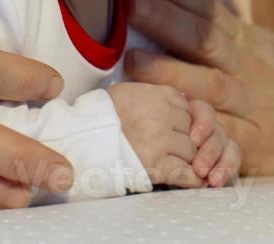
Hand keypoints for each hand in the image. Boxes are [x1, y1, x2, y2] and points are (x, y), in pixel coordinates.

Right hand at [106, 82, 220, 187]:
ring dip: (188, 161)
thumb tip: (180, 101)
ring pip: (192, 152)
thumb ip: (155, 96)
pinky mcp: (156, 165)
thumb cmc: (100, 117)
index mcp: (157, 94)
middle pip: (193, 129)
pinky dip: (192, 180)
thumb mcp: (129, 93)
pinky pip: (185, 173)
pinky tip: (193, 181)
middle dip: (188, 142)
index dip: (185, 123)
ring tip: (180, 166)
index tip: (181, 132)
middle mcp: (162, 114)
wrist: (80, 139)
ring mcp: (160, 140)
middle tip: (178, 152)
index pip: (188, 108)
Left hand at [124, 0, 273, 179]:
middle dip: (167, 19)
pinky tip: (173, 126)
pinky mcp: (256, 145)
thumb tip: (187, 3)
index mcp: (248, 45)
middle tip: (132, 2)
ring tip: (134, 63)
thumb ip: (227, 33)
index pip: (208, 11)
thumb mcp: (267, 52)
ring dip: (170, 73)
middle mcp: (248, 70)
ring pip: (208, 85)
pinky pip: (223, 137)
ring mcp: (252, 107)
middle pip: (204, 39)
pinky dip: (198, 130)